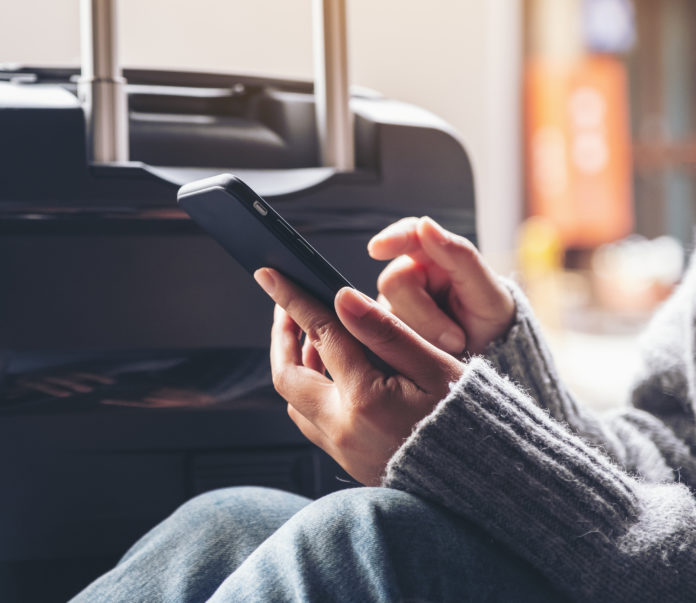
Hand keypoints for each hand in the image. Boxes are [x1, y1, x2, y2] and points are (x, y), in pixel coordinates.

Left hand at [254, 268, 463, 485]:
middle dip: (282, 337)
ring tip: (313, 336)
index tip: (269, 273)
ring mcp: (342, 450)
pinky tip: (332, 373)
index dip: (292, 299)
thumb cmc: (469, 419)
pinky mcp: (348, 464)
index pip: (319, 333)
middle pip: (288, 375)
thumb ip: (385, 330)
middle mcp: (344, 427)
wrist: (488, 484)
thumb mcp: (435, 366)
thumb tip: (341, 297)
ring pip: (295, 401)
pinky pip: (312, 423)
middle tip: (287, 307)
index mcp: (366, 397)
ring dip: (296, 366)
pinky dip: (312, 393)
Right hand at [368, 217, 513, 354]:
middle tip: (456, 339)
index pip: (408, 235)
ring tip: (452, 346)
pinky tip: (431, 352)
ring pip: (387, 313)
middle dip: (426, 314)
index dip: (391, 239)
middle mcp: (410, 275)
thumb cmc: (491, 320)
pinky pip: (384, 336)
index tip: (378, 248)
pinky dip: (411, 349)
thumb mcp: (487, 292)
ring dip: (423, 334)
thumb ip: (460, 256)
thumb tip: (425, 224)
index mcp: (436, 255)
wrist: (489, 358)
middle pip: (394, 282)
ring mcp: (395, 304)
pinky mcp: (386, 330)